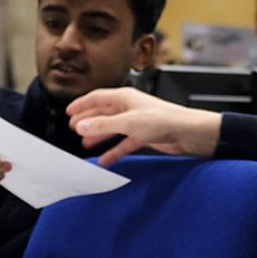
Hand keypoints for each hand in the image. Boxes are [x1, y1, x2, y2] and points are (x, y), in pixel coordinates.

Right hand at [66, 87, 221, 165]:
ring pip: (112, 128)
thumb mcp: (128, 123)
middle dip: (88, 121)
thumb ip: (103, 125)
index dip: (82, 105)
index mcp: (124, 98)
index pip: (97, 98)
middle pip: (103, 113)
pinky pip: (123, 143)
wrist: (187, 132)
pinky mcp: (144, 136)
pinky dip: (114, 151)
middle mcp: (129, 108)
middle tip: (73, 128)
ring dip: (99, 136)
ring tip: (85, 144)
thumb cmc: (163, 120)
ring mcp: (136, 122)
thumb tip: (81, 125)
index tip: (69, 112)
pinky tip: (105, 160)